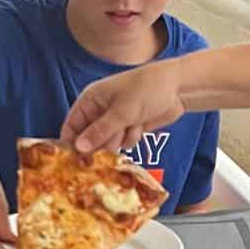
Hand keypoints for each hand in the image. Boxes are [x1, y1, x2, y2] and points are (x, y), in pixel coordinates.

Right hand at [63, 59, 185, 153]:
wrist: (178, 87)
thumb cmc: (147, 89)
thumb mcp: (122, 112)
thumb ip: (100, 131)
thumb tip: (78, 148)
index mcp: (90, 100)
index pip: (71, 126)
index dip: (73, 143)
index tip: (78, 160)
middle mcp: (99, 110)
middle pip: (89, 139)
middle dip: (103, 142)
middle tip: (116, 134)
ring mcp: (115, 120)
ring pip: (108, 144)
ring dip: (120, 139)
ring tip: (132, 124)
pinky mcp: (129, 127)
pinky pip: (123, 143)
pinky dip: (132, 137)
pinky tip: (140, 124)